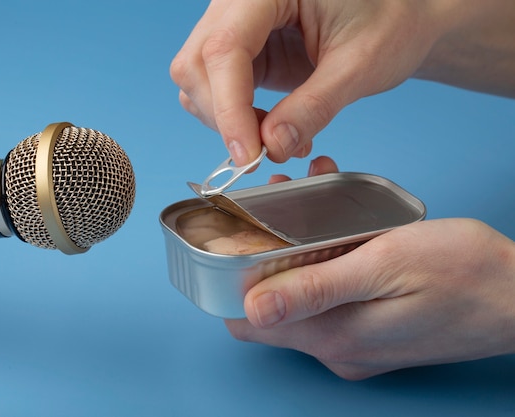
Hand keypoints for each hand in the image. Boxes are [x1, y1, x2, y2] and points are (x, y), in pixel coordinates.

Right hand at [171, 0, 514, 165]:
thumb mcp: (361, 65)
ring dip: (226, 120)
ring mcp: (235, 22)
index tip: (247, 155)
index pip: (225, 49)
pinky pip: (214, 87)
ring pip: (197, 78)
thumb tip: (272, 147)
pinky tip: (271, 126)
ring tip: (279, 136)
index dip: (229, 108)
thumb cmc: (391, 21)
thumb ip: (315, 107)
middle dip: (224, 117)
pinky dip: (233, 117)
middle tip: (262, 153)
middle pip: (197, 64)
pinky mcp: (241, 46)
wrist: (398, 15)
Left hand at [225, 157, 514, 379]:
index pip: (247, 324)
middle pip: (274, 302)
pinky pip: (333, 295)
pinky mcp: (373, 329)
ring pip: (303, 293)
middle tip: (281, 201)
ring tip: (312, 198)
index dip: (232, 281)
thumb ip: (315, 290)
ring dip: (299, 247)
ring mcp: (356, 341)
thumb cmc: (463, 273)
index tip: (239, 238)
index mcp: (332, 336)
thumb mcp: (384, 266)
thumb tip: (252, 311)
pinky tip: (341, 224)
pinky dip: (327, 259)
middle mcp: (337, 347)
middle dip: (268, 250)